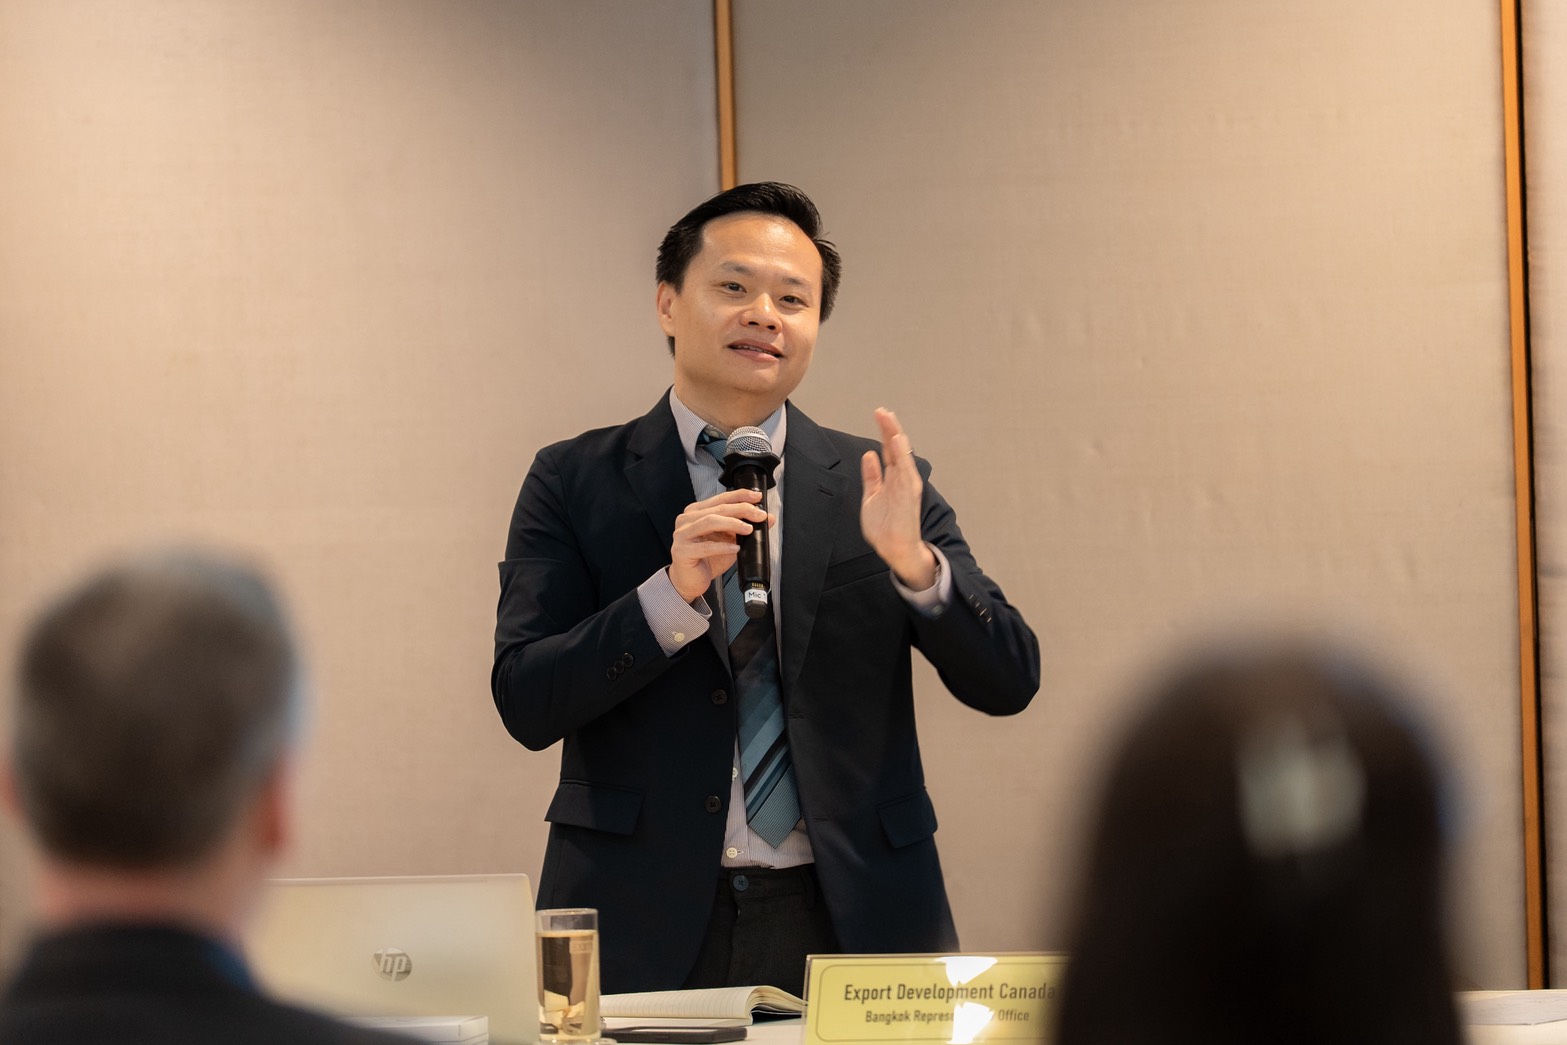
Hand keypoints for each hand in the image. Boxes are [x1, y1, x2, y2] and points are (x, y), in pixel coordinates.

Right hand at [668, 489, 773, 603]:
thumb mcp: (730, 540)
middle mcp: (687, 520)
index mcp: (696, 512)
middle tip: (759, 515)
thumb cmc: (707, 559)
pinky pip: (706, 546)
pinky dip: (723, 546)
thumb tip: (768, 519)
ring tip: (748, 529)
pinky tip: (735, 548)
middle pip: (717, 509)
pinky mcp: (682, 551)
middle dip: (741, 510)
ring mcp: (682, 534)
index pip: (721, 498)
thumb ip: (745, 527)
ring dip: (732, 523)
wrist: (691, 581)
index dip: (740, 496)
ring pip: (710, 521)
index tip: (757, 497)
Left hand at [860, 407, 936, 588]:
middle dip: (890, 429)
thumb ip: (871, 476)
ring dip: (896, 438)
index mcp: (893, 479)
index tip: (880, 414)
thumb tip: (869, 455)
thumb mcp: (871, 497)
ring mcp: (906, 487)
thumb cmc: (885, 527)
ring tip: (890, 421)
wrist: (894, 549)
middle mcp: (902, 479)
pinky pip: (905, 472)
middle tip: (883, 411)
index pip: (889, 450)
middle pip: (896, 449)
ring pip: (902, 456)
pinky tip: (898, 442)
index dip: (885, 432)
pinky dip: (902, 456)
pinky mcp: (908, 496)